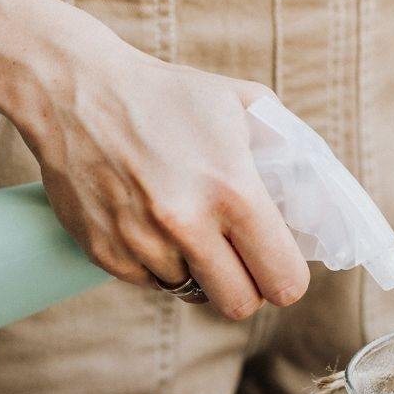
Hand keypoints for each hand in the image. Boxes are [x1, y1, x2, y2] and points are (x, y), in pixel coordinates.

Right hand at [14, 36, 308, 318]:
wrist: (71, 88)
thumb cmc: (167, 96)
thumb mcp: (241, 104)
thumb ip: (290, 150)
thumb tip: (322, 201)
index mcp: (232, 191)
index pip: (283, 280)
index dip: (286, 278)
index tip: (277, 264)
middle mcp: (186, 224)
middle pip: (240, 305)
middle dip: (246, 287)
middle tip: (238, 259)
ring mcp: (142, 243)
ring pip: (192, 294)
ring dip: (197, 270)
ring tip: (185, 225)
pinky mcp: (106, 254)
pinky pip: (151, 283)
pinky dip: (157, 263)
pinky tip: (149, 222)